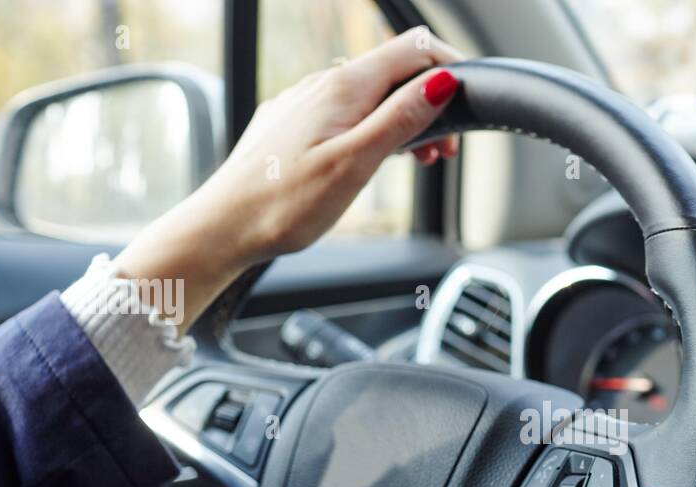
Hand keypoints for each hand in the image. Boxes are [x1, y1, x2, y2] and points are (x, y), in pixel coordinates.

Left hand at [114, 27, 463, 330]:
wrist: (224, 228)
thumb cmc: (282, 204)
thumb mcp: (355, 162)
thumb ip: (400, 119)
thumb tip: (442, 81)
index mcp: (342, 88)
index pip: (412, 49)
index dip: (449, 66)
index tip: (471, 98)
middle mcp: (322, 85)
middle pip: (393, 71)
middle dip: (430, 101)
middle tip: (446, 151)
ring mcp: (306, 103)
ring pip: (370, 94)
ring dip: (404, 119)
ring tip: (419, 160)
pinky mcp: (294, 125)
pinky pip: (346, 112)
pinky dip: (375, 129)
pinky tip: (375, 159)